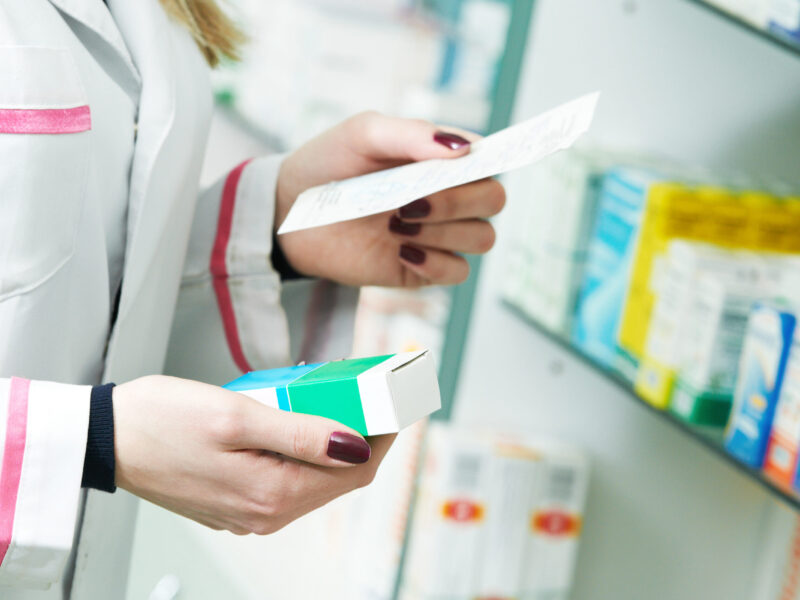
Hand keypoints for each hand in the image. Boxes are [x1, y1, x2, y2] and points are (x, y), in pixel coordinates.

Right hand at [113, 376, 394, 533]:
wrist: (108, 438)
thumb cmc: (161, 421)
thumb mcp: (237, 415)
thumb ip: (300, 433)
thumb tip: (355, 445)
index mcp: (272, 494)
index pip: (355, 470)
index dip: (383, 435)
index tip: (397, 403)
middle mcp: (266, 512)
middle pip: (339, 477)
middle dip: (363, 436)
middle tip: (371, 395)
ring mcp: (251, 511)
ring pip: (315, 478)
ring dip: (333, 442)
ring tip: (338, 401)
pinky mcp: (237, 501)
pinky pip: (289, 479)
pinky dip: (305, 452)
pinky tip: (301, 422)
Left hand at [275, 112, 505, 286]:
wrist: (290, 214)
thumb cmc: (328, 165)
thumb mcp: (363, 134)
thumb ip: (412, 134)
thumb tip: (464, 150)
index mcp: (441, 158)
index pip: (489, 160)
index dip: (491, 162)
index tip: (470, 167)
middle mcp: (448, 196)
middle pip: (493, 200)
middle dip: (457, 200)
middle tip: (408, 200)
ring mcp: (438, 234)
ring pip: (482, 237)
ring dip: (443, 230)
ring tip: (394, 224)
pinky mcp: (423, 268)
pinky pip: (458, 272)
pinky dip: (436, 262)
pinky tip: (400, 250)